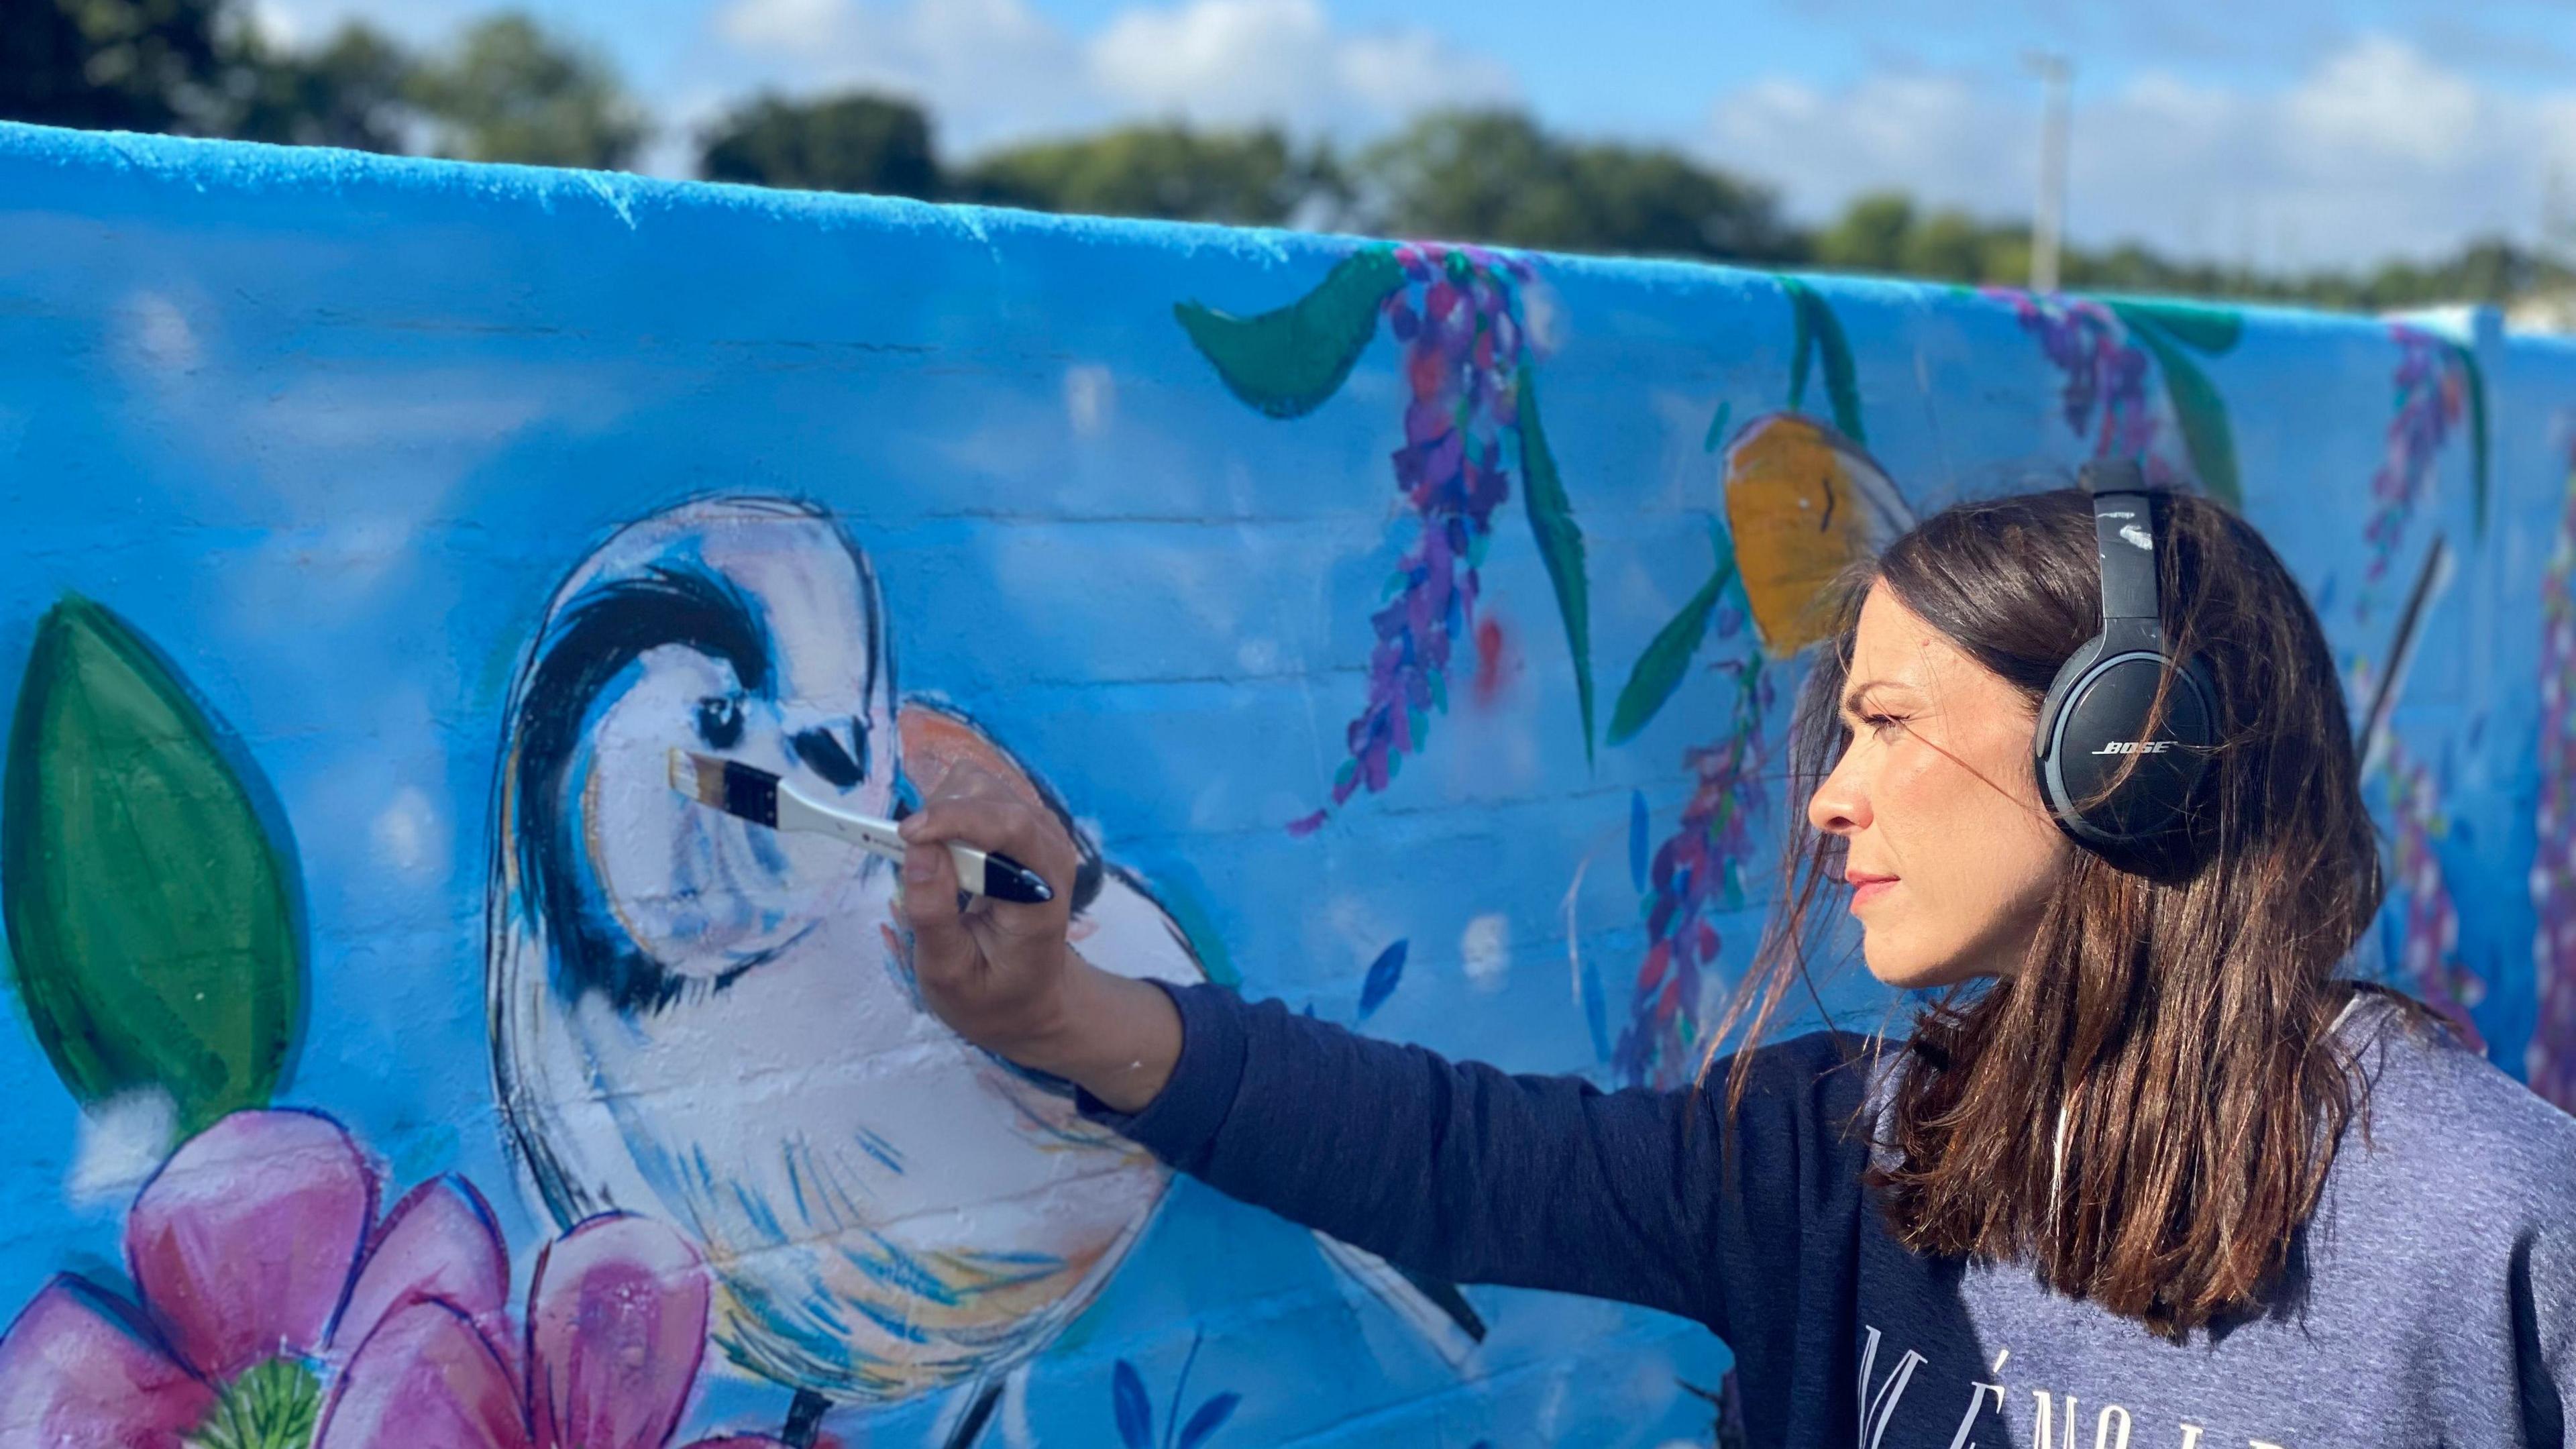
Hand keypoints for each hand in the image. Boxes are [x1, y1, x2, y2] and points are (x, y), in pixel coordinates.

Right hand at [892, 760, 1183, 1110]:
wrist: (1029, 996)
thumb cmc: (991, 993)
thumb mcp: (950, 973)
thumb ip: (933, 915)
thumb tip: (918, 850)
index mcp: (1042, 892)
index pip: (1011, 827)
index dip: (955, 818)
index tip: (905, 835)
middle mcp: (1050, 850)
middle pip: (991, 794)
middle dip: (940, 815)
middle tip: (910, 857)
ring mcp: (1039, 834)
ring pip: (980, 785)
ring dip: (941, 813)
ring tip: (929, 861)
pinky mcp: (1021, 827)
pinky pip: (976, 795)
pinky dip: (947, 813)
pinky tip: (943, 855)